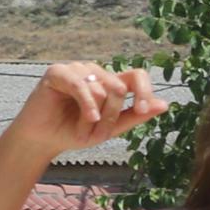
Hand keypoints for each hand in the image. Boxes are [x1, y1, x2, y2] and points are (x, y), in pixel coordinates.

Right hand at [12, 61, 163, 160]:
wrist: (45, 139)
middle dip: (112, 116)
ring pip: (102, 89)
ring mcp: (77, 69)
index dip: (145, 91)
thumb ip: (136, 115)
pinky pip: (82, 86)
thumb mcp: (112, 128)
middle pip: (119, 87)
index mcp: (111, 82)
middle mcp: (96, 72)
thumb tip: (165, 104)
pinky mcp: (57, 72)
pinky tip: (89, 119)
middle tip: (99, 135)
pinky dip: (88, 106)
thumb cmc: (76, 132)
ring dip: (96, 118)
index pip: (138, 75)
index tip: (144, 111)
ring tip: (84, 132)